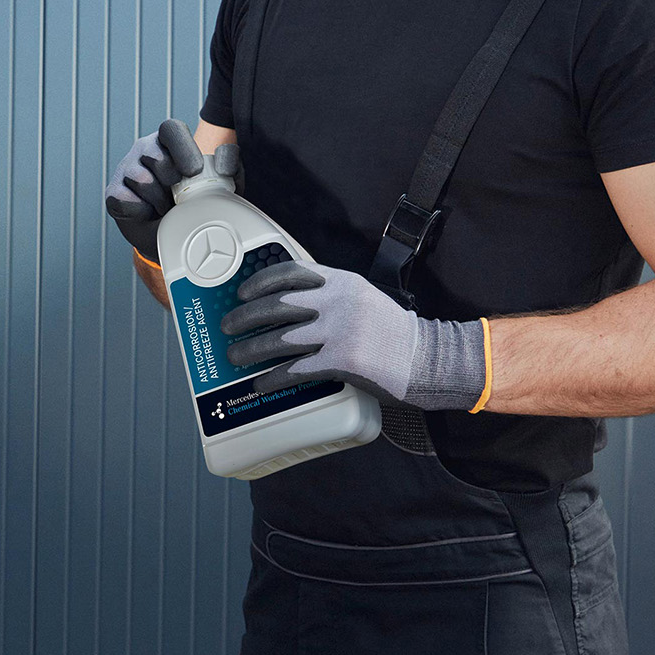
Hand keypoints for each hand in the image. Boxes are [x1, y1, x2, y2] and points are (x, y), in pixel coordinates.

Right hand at [105, 120, 239, 262]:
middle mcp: (144, 150)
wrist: (171, 236)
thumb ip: (231, 166)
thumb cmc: (196, 204)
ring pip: (141, 179)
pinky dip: (140, 212)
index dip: (182, 149)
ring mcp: (125, 169)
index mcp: (169, 142)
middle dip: (170, 181)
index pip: (171, 129)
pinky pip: (125, 199)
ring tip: (163, 207)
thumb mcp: (221, 185)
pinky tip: (146, 213)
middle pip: (155, 156)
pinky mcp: (112, 192)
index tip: (194, 171)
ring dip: (157, 200)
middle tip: (177, 196)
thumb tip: (223, 164)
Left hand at [220, 261, 486, 410]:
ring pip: (279, 338)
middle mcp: (337, 302)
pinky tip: (260, 382)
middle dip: (245, 316)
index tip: (243, 292)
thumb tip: (288, 305)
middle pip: (277, 305)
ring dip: (250, 348)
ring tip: (234, 355)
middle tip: (227, 326)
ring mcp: (338, 331)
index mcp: (341, 281)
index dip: (261, 281)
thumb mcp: (362, 298)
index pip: (291, 272)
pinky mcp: (341, 361)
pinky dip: (272, 377)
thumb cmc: (392, 331)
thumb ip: (330, 296)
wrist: (427, 358)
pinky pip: (294, 369)